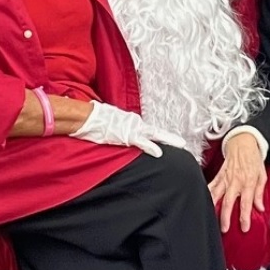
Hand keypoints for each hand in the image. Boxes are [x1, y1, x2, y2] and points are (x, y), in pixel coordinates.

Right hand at [69, 102, 186, 157]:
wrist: (86, 116)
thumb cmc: (94, 118)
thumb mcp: (108, 121)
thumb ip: (115, 124)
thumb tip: (113, 127)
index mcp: (129, 120)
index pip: (147, 129)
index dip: (158, 135)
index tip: (168, 140)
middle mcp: (133, 122)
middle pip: (155, 131)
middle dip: (169, 137)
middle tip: (182, 142)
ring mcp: (131, 128)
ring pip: (154, 134)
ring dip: (167, 139)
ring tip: (180, 144)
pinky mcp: (126, 135)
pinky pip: (142, 142)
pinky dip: (151, 147)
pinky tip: (160, 153)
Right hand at [208, 133, 266, 233]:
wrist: (243, 142)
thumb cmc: (253, 158)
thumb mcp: (262, 175)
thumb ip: (260, 192)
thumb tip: (260, 207)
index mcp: (248, 182)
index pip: (246, 203)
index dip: (244, 217)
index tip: (244, 227)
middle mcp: (236, 181)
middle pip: (229, 202)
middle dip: (226, 217)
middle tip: (224, 228)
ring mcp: (226, 178)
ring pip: (217, 195)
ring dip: (214, 208)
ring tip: (210, 219)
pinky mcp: (219, 175)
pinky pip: (212, 186)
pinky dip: (207, 194)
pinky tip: (204, 202)